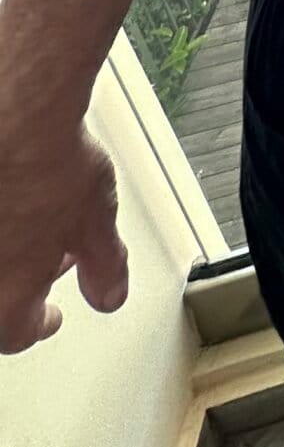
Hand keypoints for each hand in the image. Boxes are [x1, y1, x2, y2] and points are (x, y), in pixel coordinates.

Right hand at [0, 122, 127, 353]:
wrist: (13, 114)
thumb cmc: (48, 165)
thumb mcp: (97, 221)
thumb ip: (105, 265)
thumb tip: (109, 293)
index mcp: (4, 297)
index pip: (17, 333)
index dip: (39, 324)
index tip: (48, 316)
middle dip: (23, 279)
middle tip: (49, 260)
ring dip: (9, 246)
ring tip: (35, 218)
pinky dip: (2, 211)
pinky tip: (14, 189)